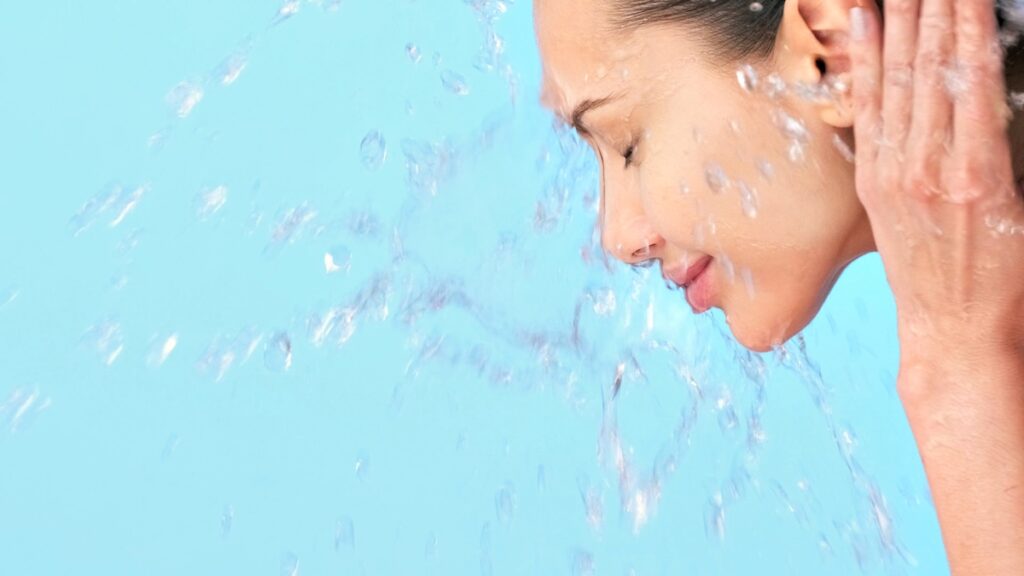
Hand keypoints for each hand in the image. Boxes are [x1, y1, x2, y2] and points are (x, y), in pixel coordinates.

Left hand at [847, 0, 1023, 367]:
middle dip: (934, 8)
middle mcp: (931, 166)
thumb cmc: (1008, 279)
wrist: (953, 331)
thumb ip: (1008, 151)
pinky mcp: (872, 183)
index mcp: (981, 171)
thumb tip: (992, 98)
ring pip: (897, 81)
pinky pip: (868, 112)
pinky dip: (867, 64)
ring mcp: (894, 174)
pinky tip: (864, 25)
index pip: (974, 74)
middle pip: (933, 68)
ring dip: (900, 22)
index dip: (969, 20)